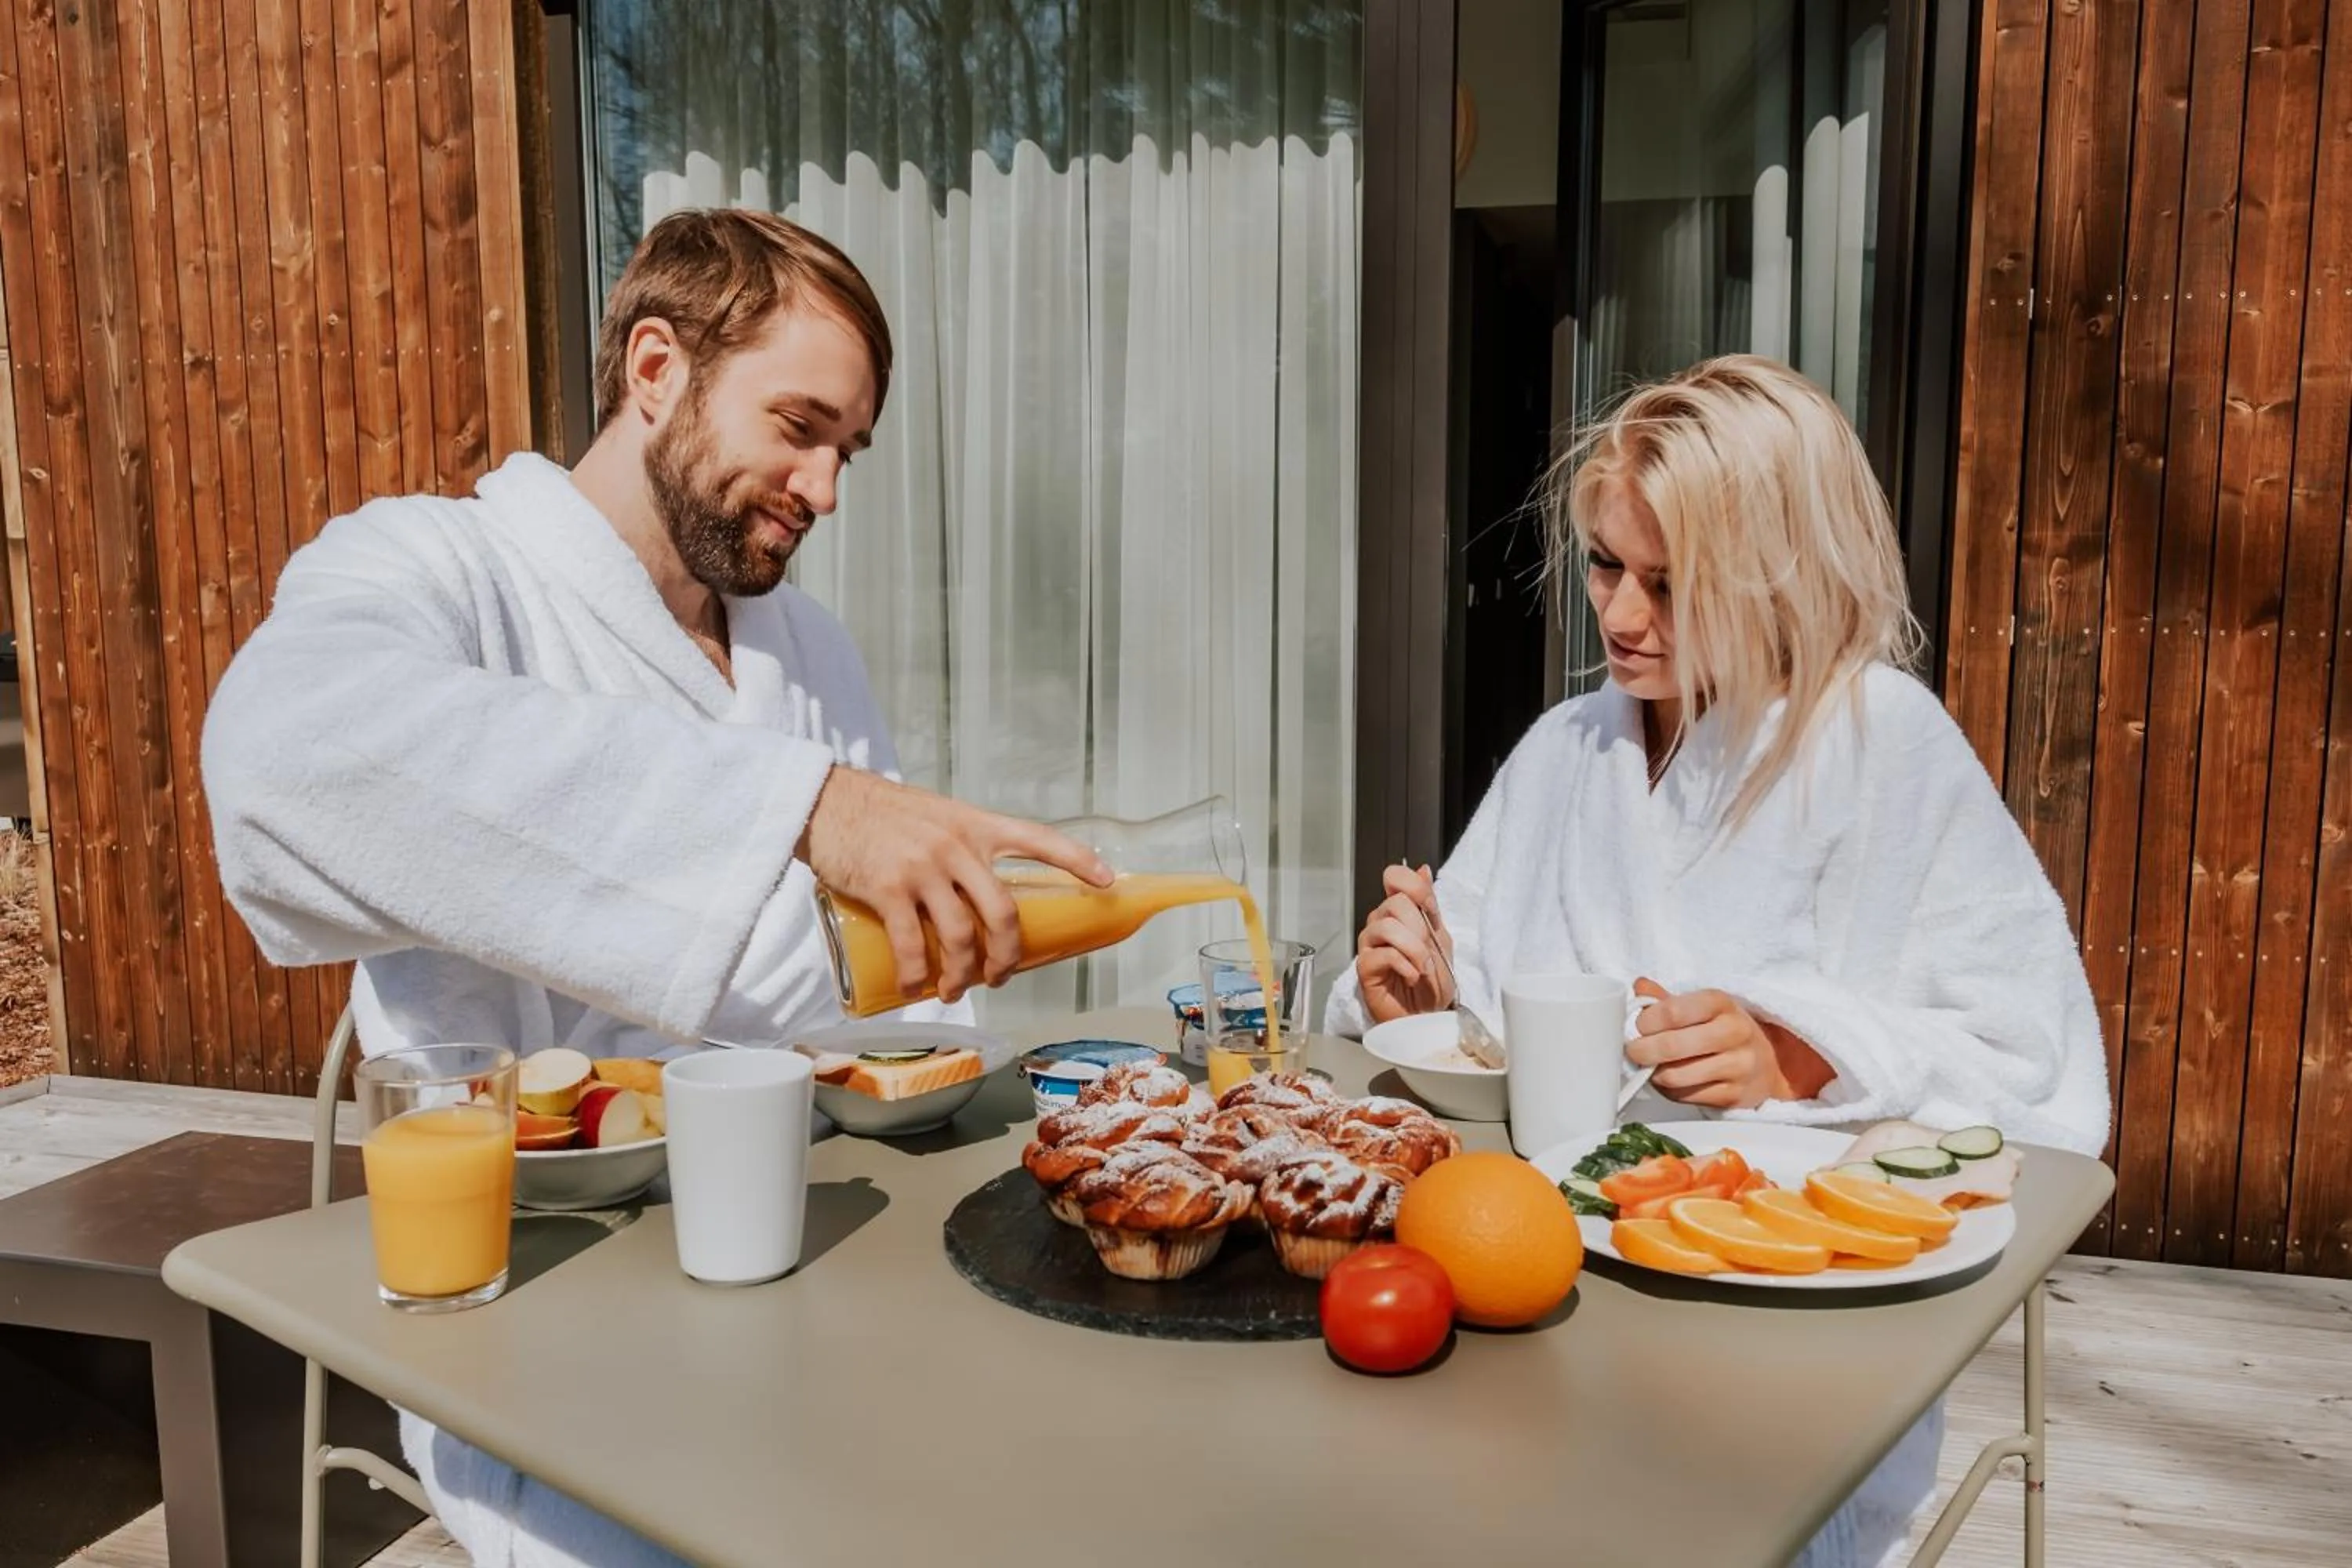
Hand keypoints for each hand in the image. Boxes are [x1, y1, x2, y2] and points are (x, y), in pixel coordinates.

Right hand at [797, 768, 1112, 1003]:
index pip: (1038, 840)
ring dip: (962, 975)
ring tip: (955, 991)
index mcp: (976, 825)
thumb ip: (963, 847)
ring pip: (960, 935)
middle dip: (1008, 954)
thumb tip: (982, 895)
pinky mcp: (887, 888)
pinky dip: (916, 974)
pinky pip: (911, 944)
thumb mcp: (937, 817)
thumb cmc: (883, 814)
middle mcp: (956, 846)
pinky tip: (914, 986)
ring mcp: (922, 867)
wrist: (826, 801)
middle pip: (1003, 911)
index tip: (1108, 882)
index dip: (1077, 861)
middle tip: (1000, 975)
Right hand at [1355, 863, 1455, 1023]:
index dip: (1414, 886)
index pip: (1394, 877)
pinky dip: (1406, 966)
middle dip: (1420, 929)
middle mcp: (1380, 923)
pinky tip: (1412, 977)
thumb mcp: (1440, 937)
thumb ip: (1429, 905)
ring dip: (1415, 949)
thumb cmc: (1431, 981)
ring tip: (1423, 968)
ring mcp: (1370, 945)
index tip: (1431, 909)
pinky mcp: (1364, 967)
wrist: (1427, 1016)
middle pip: (1396, 903)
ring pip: (1387, 926)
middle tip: (1429, 952)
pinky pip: (1384, 954)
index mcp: (1398, 912)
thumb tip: (1422, 869)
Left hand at [1624, 980, 1835, 1108]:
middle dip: (1642, 1051)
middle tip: (1632, 1051)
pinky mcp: (1734, 1096)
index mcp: (1722, 1003)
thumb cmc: (1724, 1030)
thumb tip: (1639, 986)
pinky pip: (1686, 1097)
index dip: (1647, 1021)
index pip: (1675, 1011)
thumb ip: (1668, 1000)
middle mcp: (1734, 1032)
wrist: (1767, 1062)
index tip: (1638, 1026)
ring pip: (1676, 1076)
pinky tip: (1669, 1082)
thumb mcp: (1702, 1007)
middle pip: (1672, 1046)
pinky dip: (1669, 1091)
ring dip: (1654, 1074)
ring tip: (1650, 1067)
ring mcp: (1738, 1066)